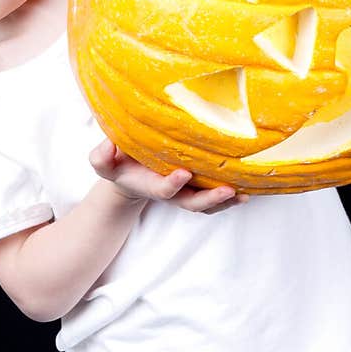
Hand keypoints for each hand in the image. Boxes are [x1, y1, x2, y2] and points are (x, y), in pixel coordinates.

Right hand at [89, 139, 248, 214]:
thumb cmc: (120, 165)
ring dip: (226, 202)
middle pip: (193, 203)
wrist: (131, 174)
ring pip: (209, 204)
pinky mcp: (198, 188)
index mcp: (152, 186)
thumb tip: (109, 147)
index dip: (173, 184)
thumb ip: (102, 157)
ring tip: (243, 194)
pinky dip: (232, 196)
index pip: (164, 189)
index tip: (183, 173)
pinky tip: (249, 187)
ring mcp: (187, 193)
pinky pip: (217, 197)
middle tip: (227, 191)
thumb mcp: (104, 162)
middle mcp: (174, 193)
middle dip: (210, 199)